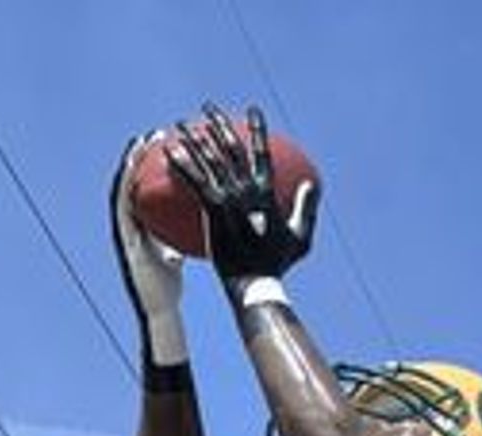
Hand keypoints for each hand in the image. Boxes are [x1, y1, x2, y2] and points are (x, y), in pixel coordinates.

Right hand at [112, 134, 187, 371]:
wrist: (157, 312)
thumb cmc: (168, 289)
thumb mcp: (176, 257)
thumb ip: (179, 240)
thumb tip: (199, 227)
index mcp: (142, 226)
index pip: (146, 189)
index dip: (154, 166)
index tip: (167, 144)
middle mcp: (130, 224)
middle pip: (134, 181)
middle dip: (141, 155)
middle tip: (157, 133)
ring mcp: (124, 229)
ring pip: (125, 186)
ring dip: (132, 162)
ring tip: (145, 141)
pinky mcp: (122, 237)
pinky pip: (124, 204)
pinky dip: (127, 185)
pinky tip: (135, 170)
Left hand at [170, 104, 318, 285]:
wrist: (256, 281)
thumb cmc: (278, 263)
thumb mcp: (301, 237)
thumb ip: (306, 208)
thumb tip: (312, 185)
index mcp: (267, 192)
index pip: (262, 152)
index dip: (258, 129)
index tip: (253, 110)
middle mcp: (247, 189)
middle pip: (231, 147)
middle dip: (220, 124)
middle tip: (209, 109)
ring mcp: (230, 198)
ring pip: (209, 160)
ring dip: (194, 138)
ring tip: (182, 124)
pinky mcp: (213, 210)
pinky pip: (194, 181)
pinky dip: (182, 164)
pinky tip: (169, 152)